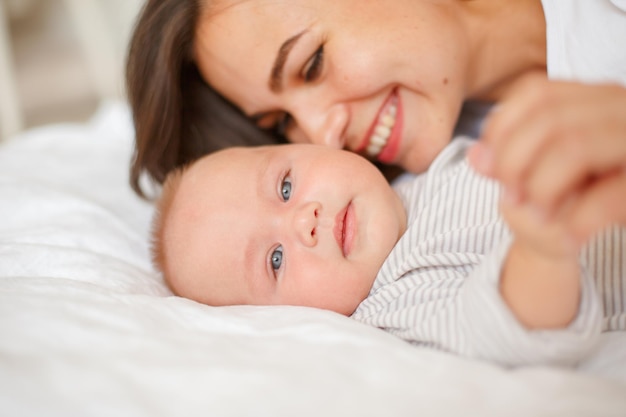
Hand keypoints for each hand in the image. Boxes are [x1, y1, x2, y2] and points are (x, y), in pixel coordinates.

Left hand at [468, 74, 625, 244]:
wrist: (614, 226)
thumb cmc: (580, 195)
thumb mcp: (539, 173)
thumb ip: (507, 160)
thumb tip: (477, 156)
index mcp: (595, 99)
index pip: (536, 93)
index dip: (502, 129)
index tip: (490, 165)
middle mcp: (622, 109)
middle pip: (550, 119)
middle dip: (515, 163)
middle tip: (511, 197)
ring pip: (575, 147)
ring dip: (542, 189)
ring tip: (539, 216)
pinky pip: (608, 196)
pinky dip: (579, 221)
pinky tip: (571, 236)